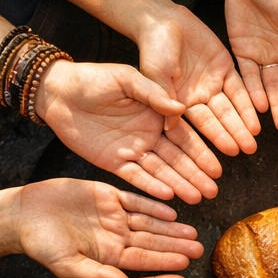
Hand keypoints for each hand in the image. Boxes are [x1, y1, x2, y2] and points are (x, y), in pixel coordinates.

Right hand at [17, 178, 202, 277]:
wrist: (21, 215)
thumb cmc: (40, 245)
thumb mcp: (67, 264)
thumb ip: (97, 275)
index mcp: (109, 256)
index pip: (143, 260)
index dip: (165, 261)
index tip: (187, 264)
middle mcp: (116, 237)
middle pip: (152, 241)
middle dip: (175, 245)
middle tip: (199, 247)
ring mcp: (113, 216)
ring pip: (149, 221)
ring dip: (170, 226)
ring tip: (192, 230)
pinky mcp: (107, 195)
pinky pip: (135, 199)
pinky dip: (153, 203)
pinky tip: (172, 209)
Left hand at [34, 60, 222, 204]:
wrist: (59, 92)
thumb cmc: (93, 78)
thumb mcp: (126, 79)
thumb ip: (153, 93)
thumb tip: (180, 107)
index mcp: (156, 115)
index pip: (184, 137)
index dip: (201, 152)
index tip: (218, 166)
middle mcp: (148, 135)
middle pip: (177, 159)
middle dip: (196, 175)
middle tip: (214, 190)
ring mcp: (132, 151)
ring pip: (160, 172)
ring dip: (179, 185)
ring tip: (198, 198)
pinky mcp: (113, 162)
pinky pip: (136, 177)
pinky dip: (151, 187)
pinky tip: (168, 196)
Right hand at [137, 5, 261, 160]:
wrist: (162, 20)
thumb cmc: (153, 48)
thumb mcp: (155, 74)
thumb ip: (163, 98)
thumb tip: (169, 127)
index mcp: (179, 103)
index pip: (198, 127)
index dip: (210, 142)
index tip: (223, 157)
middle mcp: (198, 97)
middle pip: (218, 120)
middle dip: (232, 135)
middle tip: (247, 150)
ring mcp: (212, 83)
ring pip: (231, 107)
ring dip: (243, 122)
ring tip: (254, 138)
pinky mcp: (224, 68)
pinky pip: (240, 87)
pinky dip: (249, 100)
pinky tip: (258, 115)